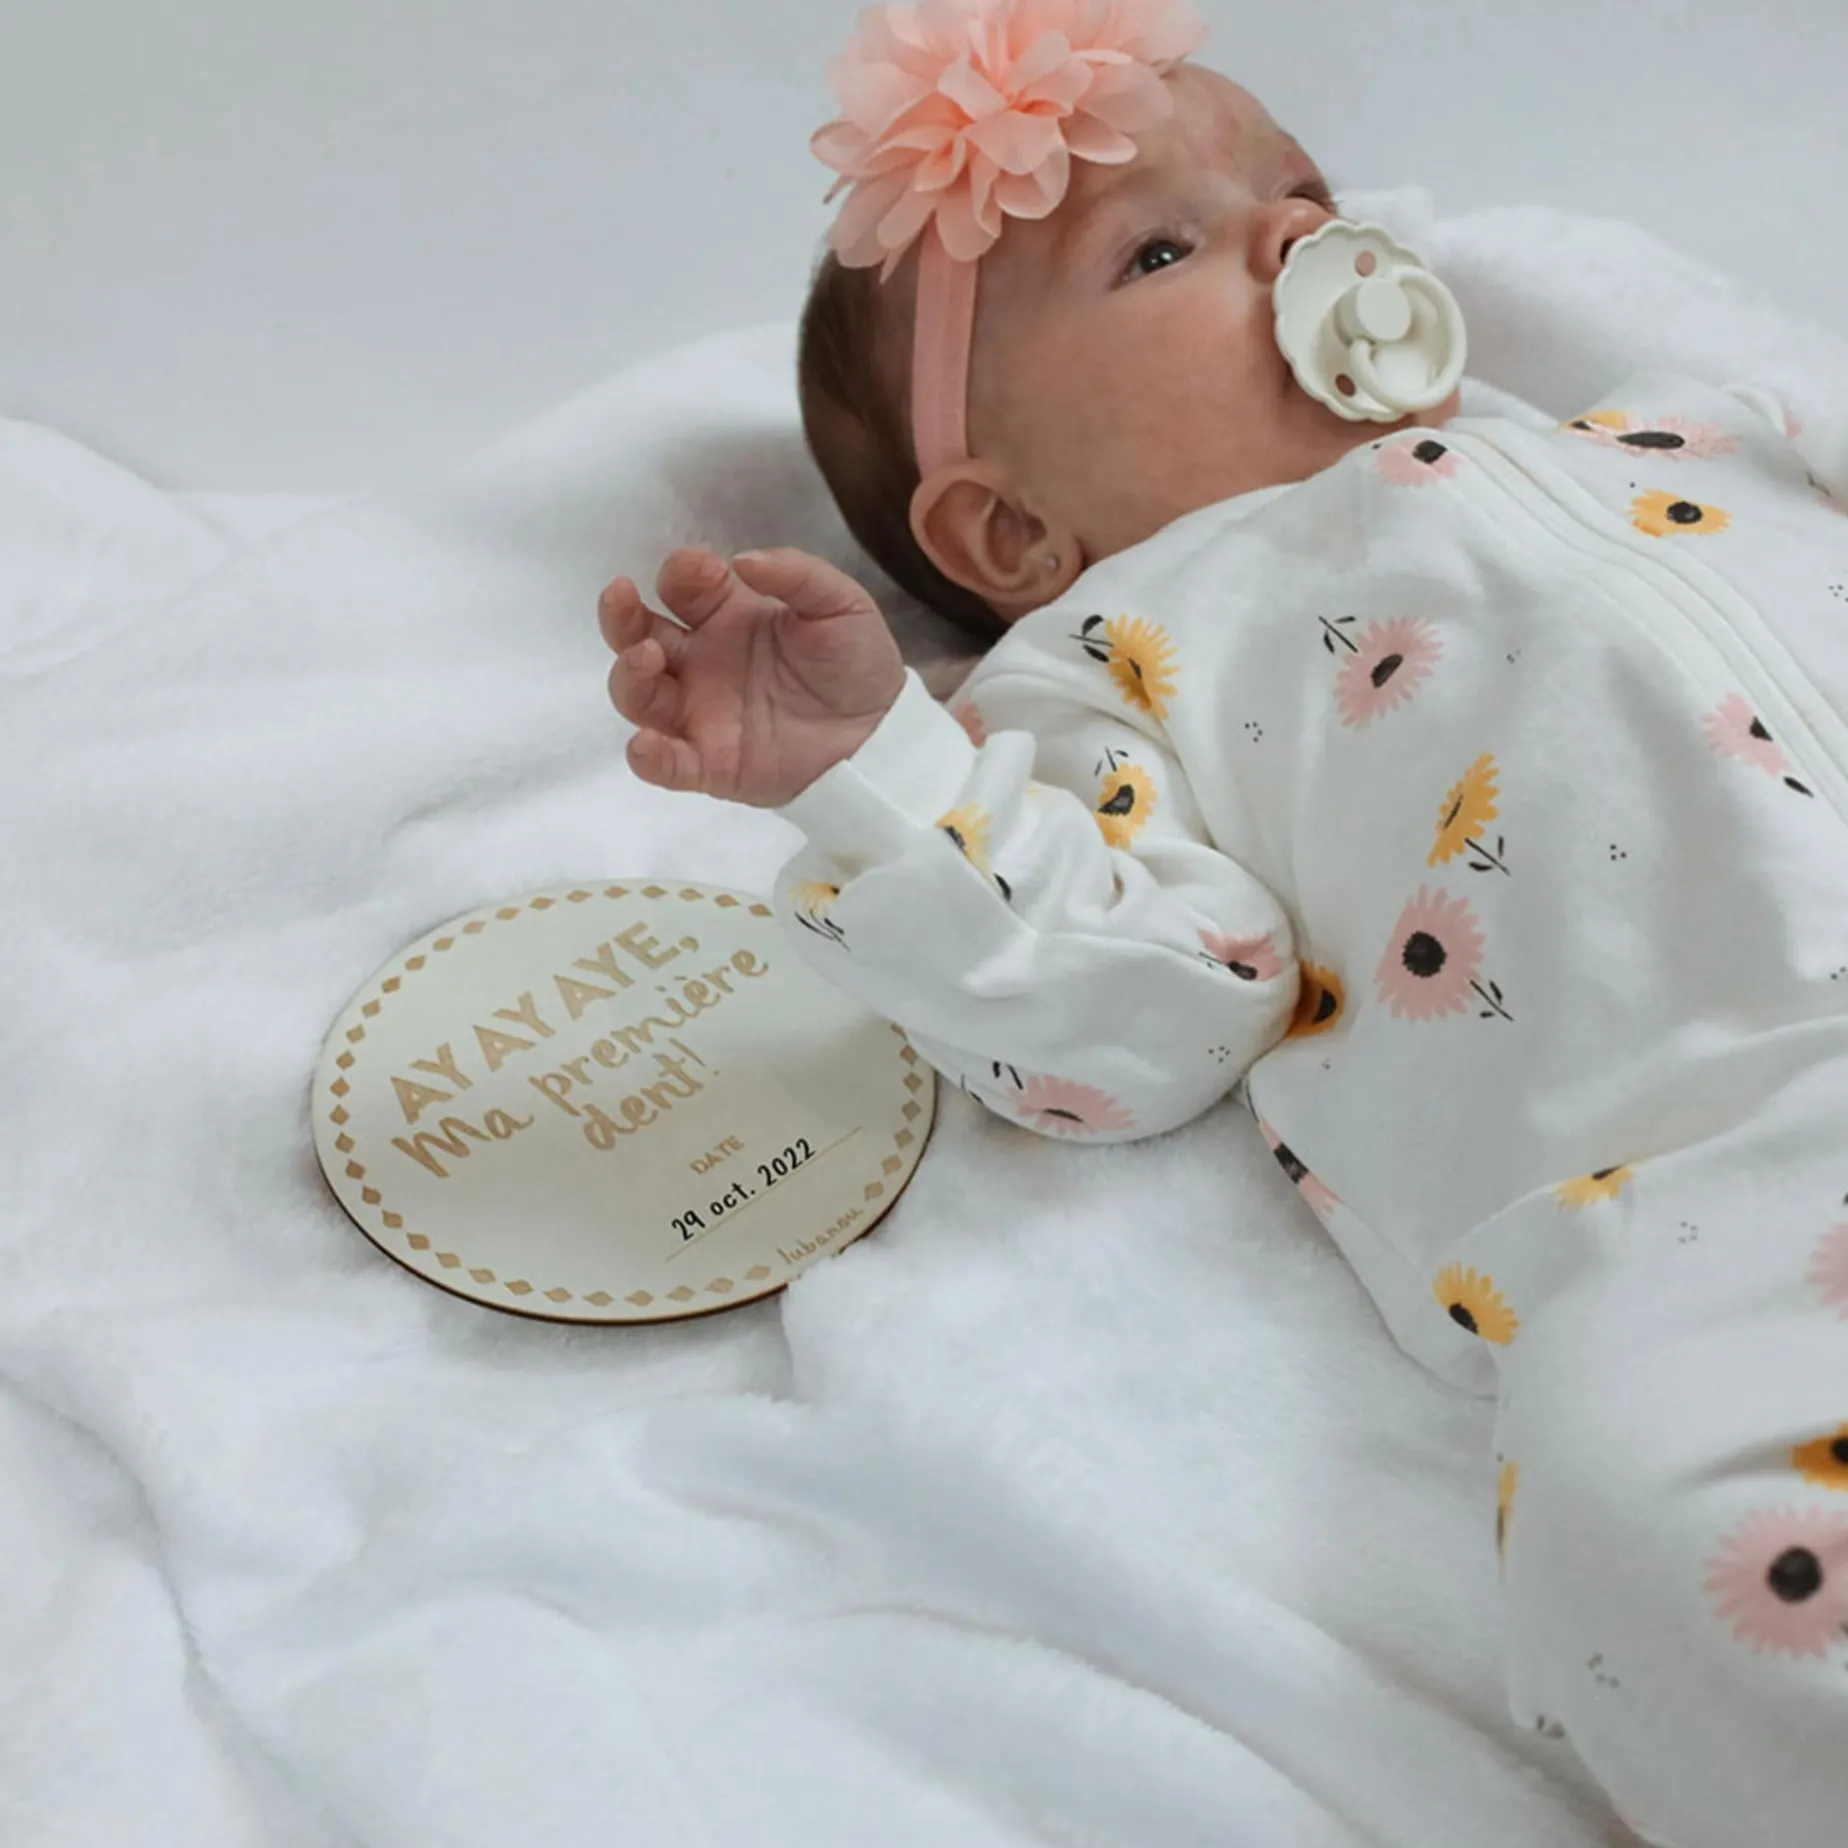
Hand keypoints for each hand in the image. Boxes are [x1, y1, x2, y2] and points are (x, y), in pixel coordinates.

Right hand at [600, 546, 905, 808]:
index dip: (683, 573)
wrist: (883, 735)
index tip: (706, 574)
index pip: (681, 586)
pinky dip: (646, 757)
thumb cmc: (857, 664)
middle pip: (636, 634)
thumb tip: (742, 559)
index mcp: (727, 615)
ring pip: (638, 694)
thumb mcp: (841, 604)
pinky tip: (647, 744)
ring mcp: (700, 713)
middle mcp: (702, 661)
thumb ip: (798, 574)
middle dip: (620, 614)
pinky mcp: (711, 763)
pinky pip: (665, 764)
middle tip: (621, 595)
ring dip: (628, 675)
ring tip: (647, 658)